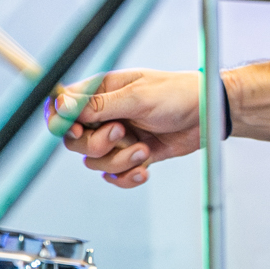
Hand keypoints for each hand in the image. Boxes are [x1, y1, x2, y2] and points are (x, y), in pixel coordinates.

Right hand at [49, 68, 205, 187]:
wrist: (209, 114)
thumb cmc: (177, 94)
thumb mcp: (137, 97)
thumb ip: (98, 105)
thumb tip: (61, 104)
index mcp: (102, 92)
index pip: (64, 108)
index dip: (62, 123)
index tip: (76, 130)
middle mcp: (106, 115)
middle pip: (76, 141)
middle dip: (97, 144)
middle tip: (121, 133)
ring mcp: (119, 137)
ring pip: (96, 161)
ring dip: (119, 161)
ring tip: (144, 149)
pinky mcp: (133, 155)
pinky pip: (116, 175)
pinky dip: (128, 177)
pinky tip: (145, 169)